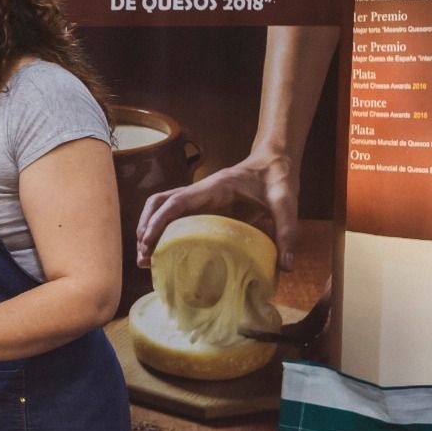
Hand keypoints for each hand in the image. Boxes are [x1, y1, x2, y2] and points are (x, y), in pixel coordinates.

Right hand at [136, 152, 299, 270]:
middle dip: (145, 228)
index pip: (175, 202)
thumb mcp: (286, 204)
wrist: (276, 162)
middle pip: (157, 203)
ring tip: (146, 256)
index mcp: (213, 188)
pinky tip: (164, 249)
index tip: (147, 243)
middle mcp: (198, 191)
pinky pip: (173, 214)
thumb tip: (286, 268)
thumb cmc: (278, 180)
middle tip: (143, 257)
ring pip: (160, 207)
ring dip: (148, 228)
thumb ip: (287, 232)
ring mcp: (197, 196)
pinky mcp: (201, 204)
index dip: (157, 222)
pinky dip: (161, 229)